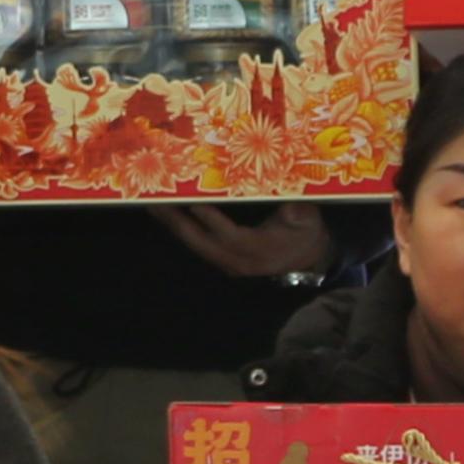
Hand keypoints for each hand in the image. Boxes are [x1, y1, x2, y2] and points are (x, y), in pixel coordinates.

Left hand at [157, 202, 329, 281]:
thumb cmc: (306, 234)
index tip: (195, 203)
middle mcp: (238, 260)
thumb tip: (292, 208)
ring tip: (153, 203)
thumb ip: (301, 214)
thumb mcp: (310, 221)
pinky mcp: (221, 259)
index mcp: (260, 249)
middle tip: (157, 201)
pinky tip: (167, 213)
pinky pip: (196, 244)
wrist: (306, 259)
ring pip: (195, 245)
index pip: (232, 236)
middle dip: (178, 222)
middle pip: (202, 243)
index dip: (213, 221)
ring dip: (173, 225)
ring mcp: (227, 262)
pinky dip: (181, 229)